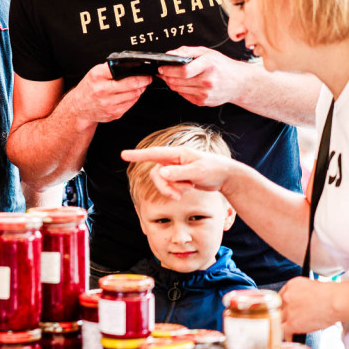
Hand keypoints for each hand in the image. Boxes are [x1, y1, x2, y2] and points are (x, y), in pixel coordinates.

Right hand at [68, 62, 151, 123]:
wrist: (79, 108)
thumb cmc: (89, 89)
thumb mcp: (95, 73)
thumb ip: (110, 68)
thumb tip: (130, 66)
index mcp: (97, 77)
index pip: (122, 72)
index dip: (137, 72)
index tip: (144, 71)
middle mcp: (102, 90)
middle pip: (131, 85)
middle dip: (143, 81)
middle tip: (147, 78)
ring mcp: (108, 104)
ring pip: (134, 95)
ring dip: (140, 90)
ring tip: (140, 86)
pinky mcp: (114, 113)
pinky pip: (130, 104)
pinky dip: (134, 98)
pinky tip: (131, 94)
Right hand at [120, 145, 236, 198]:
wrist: (225, 176)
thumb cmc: (213, 169)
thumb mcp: (197, 172)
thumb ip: (178, 172)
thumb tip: (160, 172)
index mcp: (177, 153)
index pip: (154, 153)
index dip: (138, 155)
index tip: (123, 155)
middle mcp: (174, 160)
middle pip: (156, 174)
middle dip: (164, 186)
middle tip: (178, 194)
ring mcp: (175, 169)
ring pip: (162, 182)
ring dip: (172, 189)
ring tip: (188, 189)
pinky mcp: (178, 177)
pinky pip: (169, 186)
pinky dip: (176, 191)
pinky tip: (189, 189)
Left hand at [157, 46, 253, 106]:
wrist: (239, 83)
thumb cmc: (222, 66)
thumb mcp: (207, 53)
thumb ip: (187, 51)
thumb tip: (170, 54)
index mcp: (208, 65)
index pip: (183, 70)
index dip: (169, 70)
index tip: (162, 67)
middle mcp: (207, 81)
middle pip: (178, 81)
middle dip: (166, 76)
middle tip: (163, 72)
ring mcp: (205, 93)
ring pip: (178, 89)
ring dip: (171, 83)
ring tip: (172, 77)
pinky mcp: (203, 102)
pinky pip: (184, 96)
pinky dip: (180, 90)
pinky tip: (184, 84)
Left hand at [279, 277, 337, 333]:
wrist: (335, 301)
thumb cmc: (330, 294)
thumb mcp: (311, 285)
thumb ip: (302, 292)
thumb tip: (302, 299)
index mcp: (291, 285)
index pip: (281, 296)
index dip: (284, 305)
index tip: (287, 309)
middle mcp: (286, 297)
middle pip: (278, 308)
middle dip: (283, 314)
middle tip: (290, 319)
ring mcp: (288, 310)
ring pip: (278, 320)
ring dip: (283, 324)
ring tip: (289, 329)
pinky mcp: (292, 323)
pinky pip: (283, 331)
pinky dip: (287, 335)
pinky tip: (291, 336)